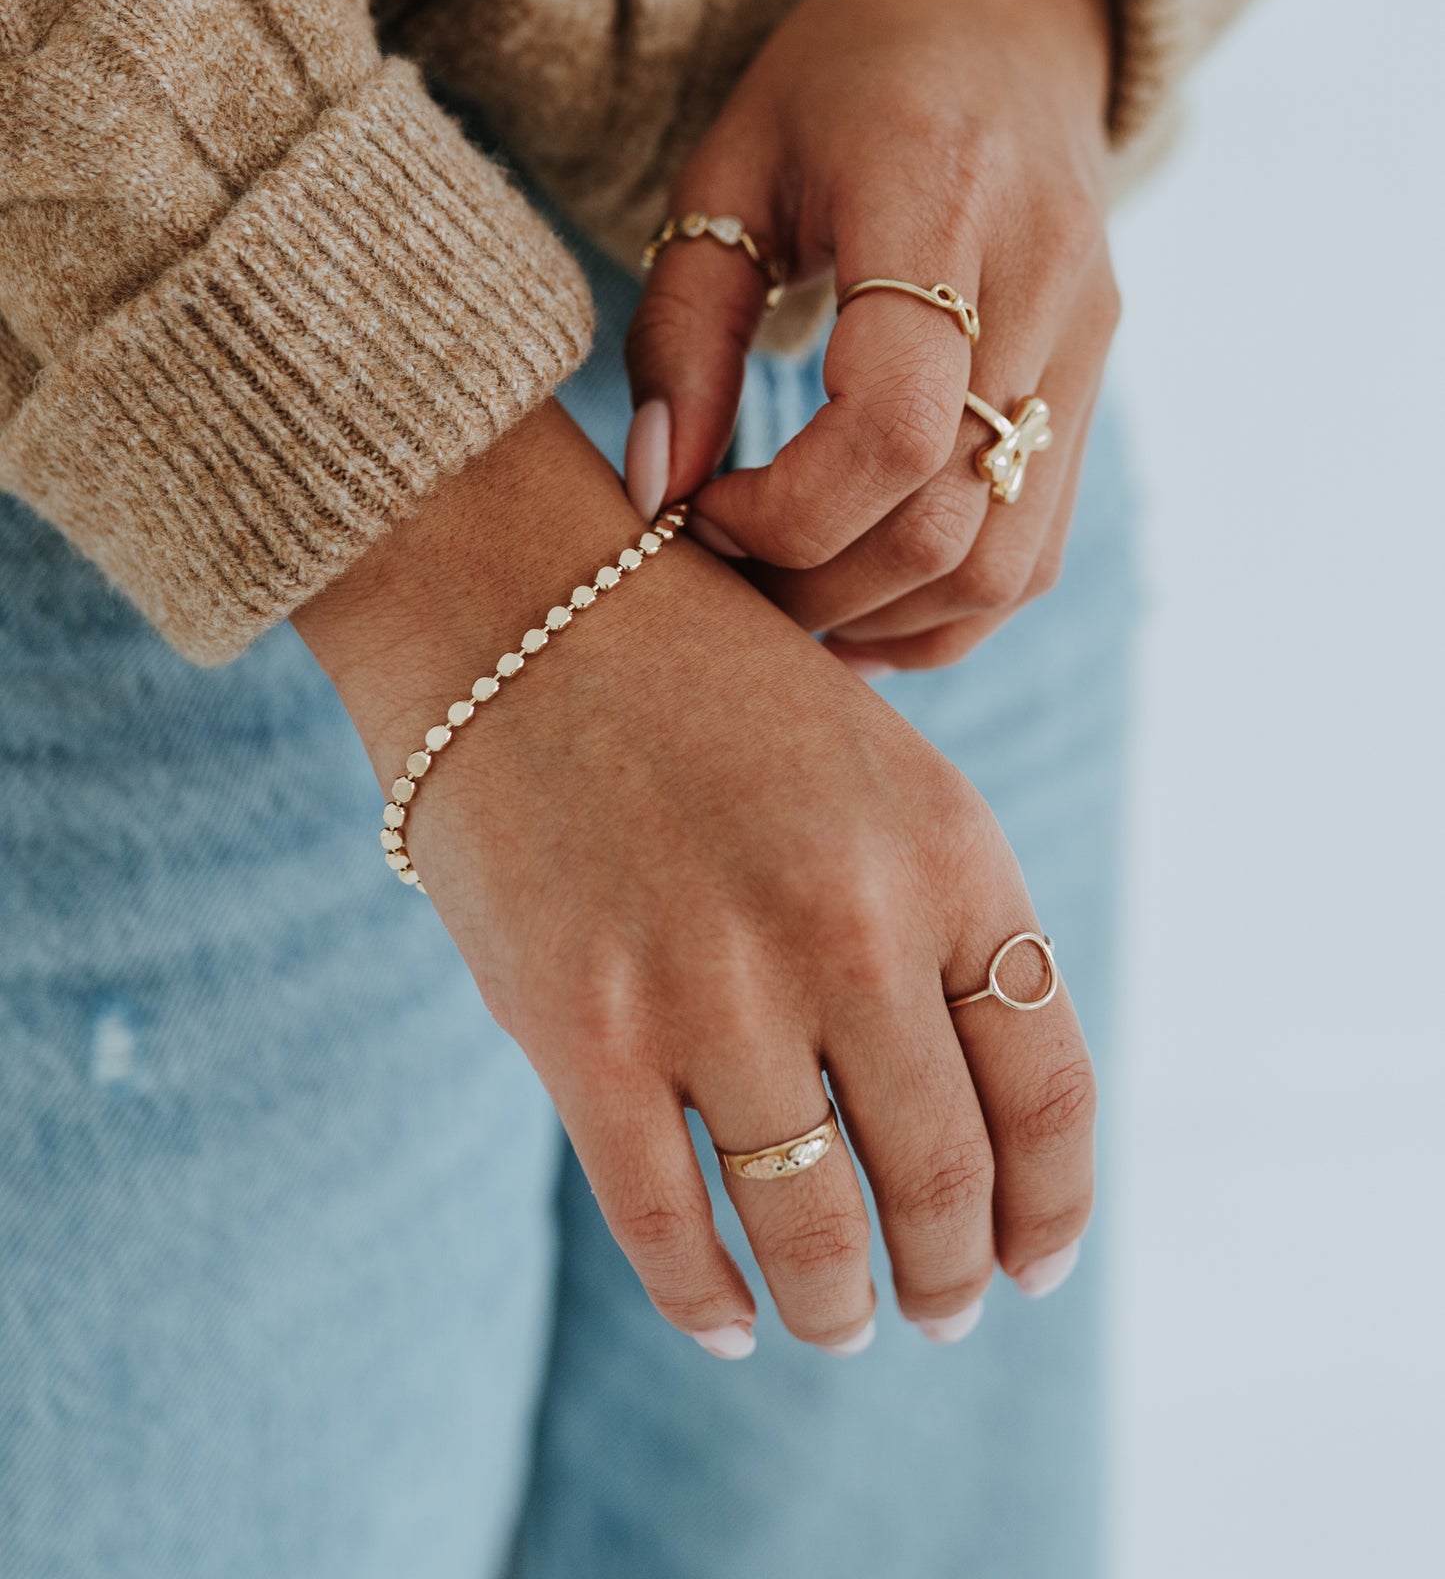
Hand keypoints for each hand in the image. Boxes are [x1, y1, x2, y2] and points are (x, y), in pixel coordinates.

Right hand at [296, 403, 1094, 1353]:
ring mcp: (713, 986)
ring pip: (813, 1226)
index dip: (1055, 1206)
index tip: (1036, 1265)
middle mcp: (851, 927)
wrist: (515, 605)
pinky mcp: (583, 1031)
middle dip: (951, 1274)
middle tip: (939, 1308)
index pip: (1049, 1089)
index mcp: (950, 851)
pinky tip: (726, 1318)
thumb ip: (942, 923)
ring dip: (838, 1304)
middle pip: (944, 1179)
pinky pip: (669, 1226)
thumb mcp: (877, 773)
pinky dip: (706, 1299)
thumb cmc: (706, 689)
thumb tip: (988, 1122)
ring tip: (841, 1321)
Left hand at [624, 0, 1119, 669]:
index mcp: (937, 199)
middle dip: (815, 583)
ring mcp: (1088, 345)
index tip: (699, 511)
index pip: (894, 426)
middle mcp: (1041, 282)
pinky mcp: (1095, 389)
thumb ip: (685, 330)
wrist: (1008, 16)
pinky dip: (944, 609)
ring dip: (881, 614)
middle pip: (948, 522)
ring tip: (784, 591)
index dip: (787, 514)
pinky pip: (1034, 551)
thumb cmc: (842, 83)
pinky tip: (857, 595)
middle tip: (723, 567)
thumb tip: (659, 489)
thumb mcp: (729, 169)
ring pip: (1004, 564)